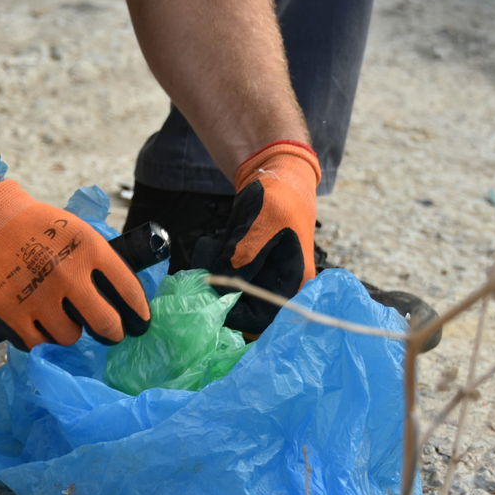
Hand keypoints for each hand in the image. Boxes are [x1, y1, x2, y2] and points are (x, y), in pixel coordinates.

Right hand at [0, 180, 150, 348]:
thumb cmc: (34, 224)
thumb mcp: (76, 229)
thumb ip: (98, 258)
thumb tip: (122, 292)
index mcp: (90, 249)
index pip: (129, 290)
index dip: (139, 312)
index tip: (140, 321)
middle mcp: (69, 275)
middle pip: (106, 324)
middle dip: (113, 333)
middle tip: (110, 334)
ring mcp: (41, 296)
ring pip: (70, 338)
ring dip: (69, 332)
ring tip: (62, 320)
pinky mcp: (13, 313)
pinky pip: (39, 344)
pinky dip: (41, 339)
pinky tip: (41, 328)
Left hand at [211, 141, 320, 333]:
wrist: (275, 175)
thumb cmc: (277, 197)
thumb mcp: (261, 225)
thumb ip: (243, 258)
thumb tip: (220, 292)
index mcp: (293, 283)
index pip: (263, 319)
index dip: (234, 315)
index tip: (208, 299)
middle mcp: (278, 287)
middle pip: (245, 312)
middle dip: (219, 297)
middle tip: (202, 275)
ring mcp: (261, 278)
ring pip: (231, 298)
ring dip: (213, 282)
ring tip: (209, 252)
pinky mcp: (246, 268)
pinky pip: (225, 281)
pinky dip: (212, 269)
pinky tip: (211, 247)